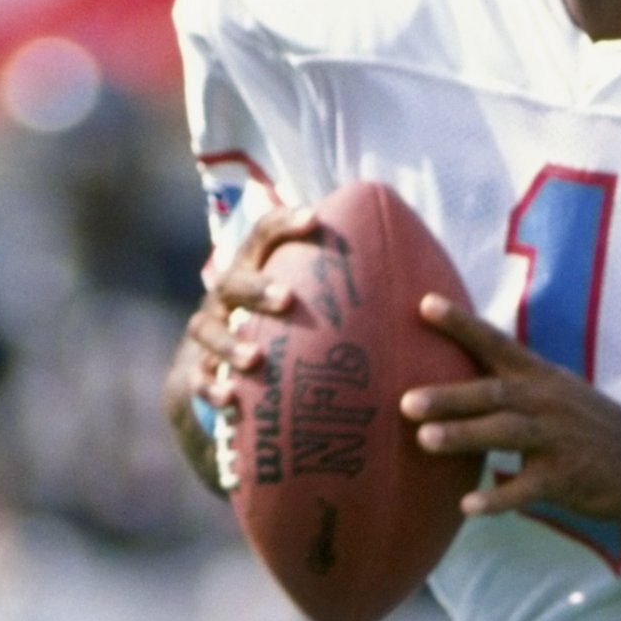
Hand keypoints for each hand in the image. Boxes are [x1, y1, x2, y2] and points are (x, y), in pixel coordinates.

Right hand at [163, 204, 318, 488]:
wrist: (225, 361)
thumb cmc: (285, 323)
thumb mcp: (309, 300)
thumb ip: (346, 287)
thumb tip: (422, 281)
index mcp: (255, 267)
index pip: (265, 234)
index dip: (286, 223)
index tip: (315, 219)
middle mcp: (227, 295)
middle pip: (234, 282)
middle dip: (258, 289)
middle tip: (287, 300)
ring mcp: (209, 331)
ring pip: (208, 330)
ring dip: (230, 343)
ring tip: (255, 360)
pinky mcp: (198, 370)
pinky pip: (199, 379)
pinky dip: (213, 387)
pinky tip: (232, 401)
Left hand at [402, 297, 620, 523]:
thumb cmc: (586, 425)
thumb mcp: (555, 390)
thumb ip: (511, 381)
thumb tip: (455, 370)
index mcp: (539, 377)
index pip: (496, 343)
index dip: (460, 324)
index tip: (424, 304)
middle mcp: (546, 402)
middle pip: (493, 393)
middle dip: (449, 396)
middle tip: (406, 401)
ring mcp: (557, 439)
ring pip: (506, 433)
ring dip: (465, 436)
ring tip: (425, 440)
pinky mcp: (565, 477)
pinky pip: (527, 488)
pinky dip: (498, 497)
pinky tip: (467, 506)